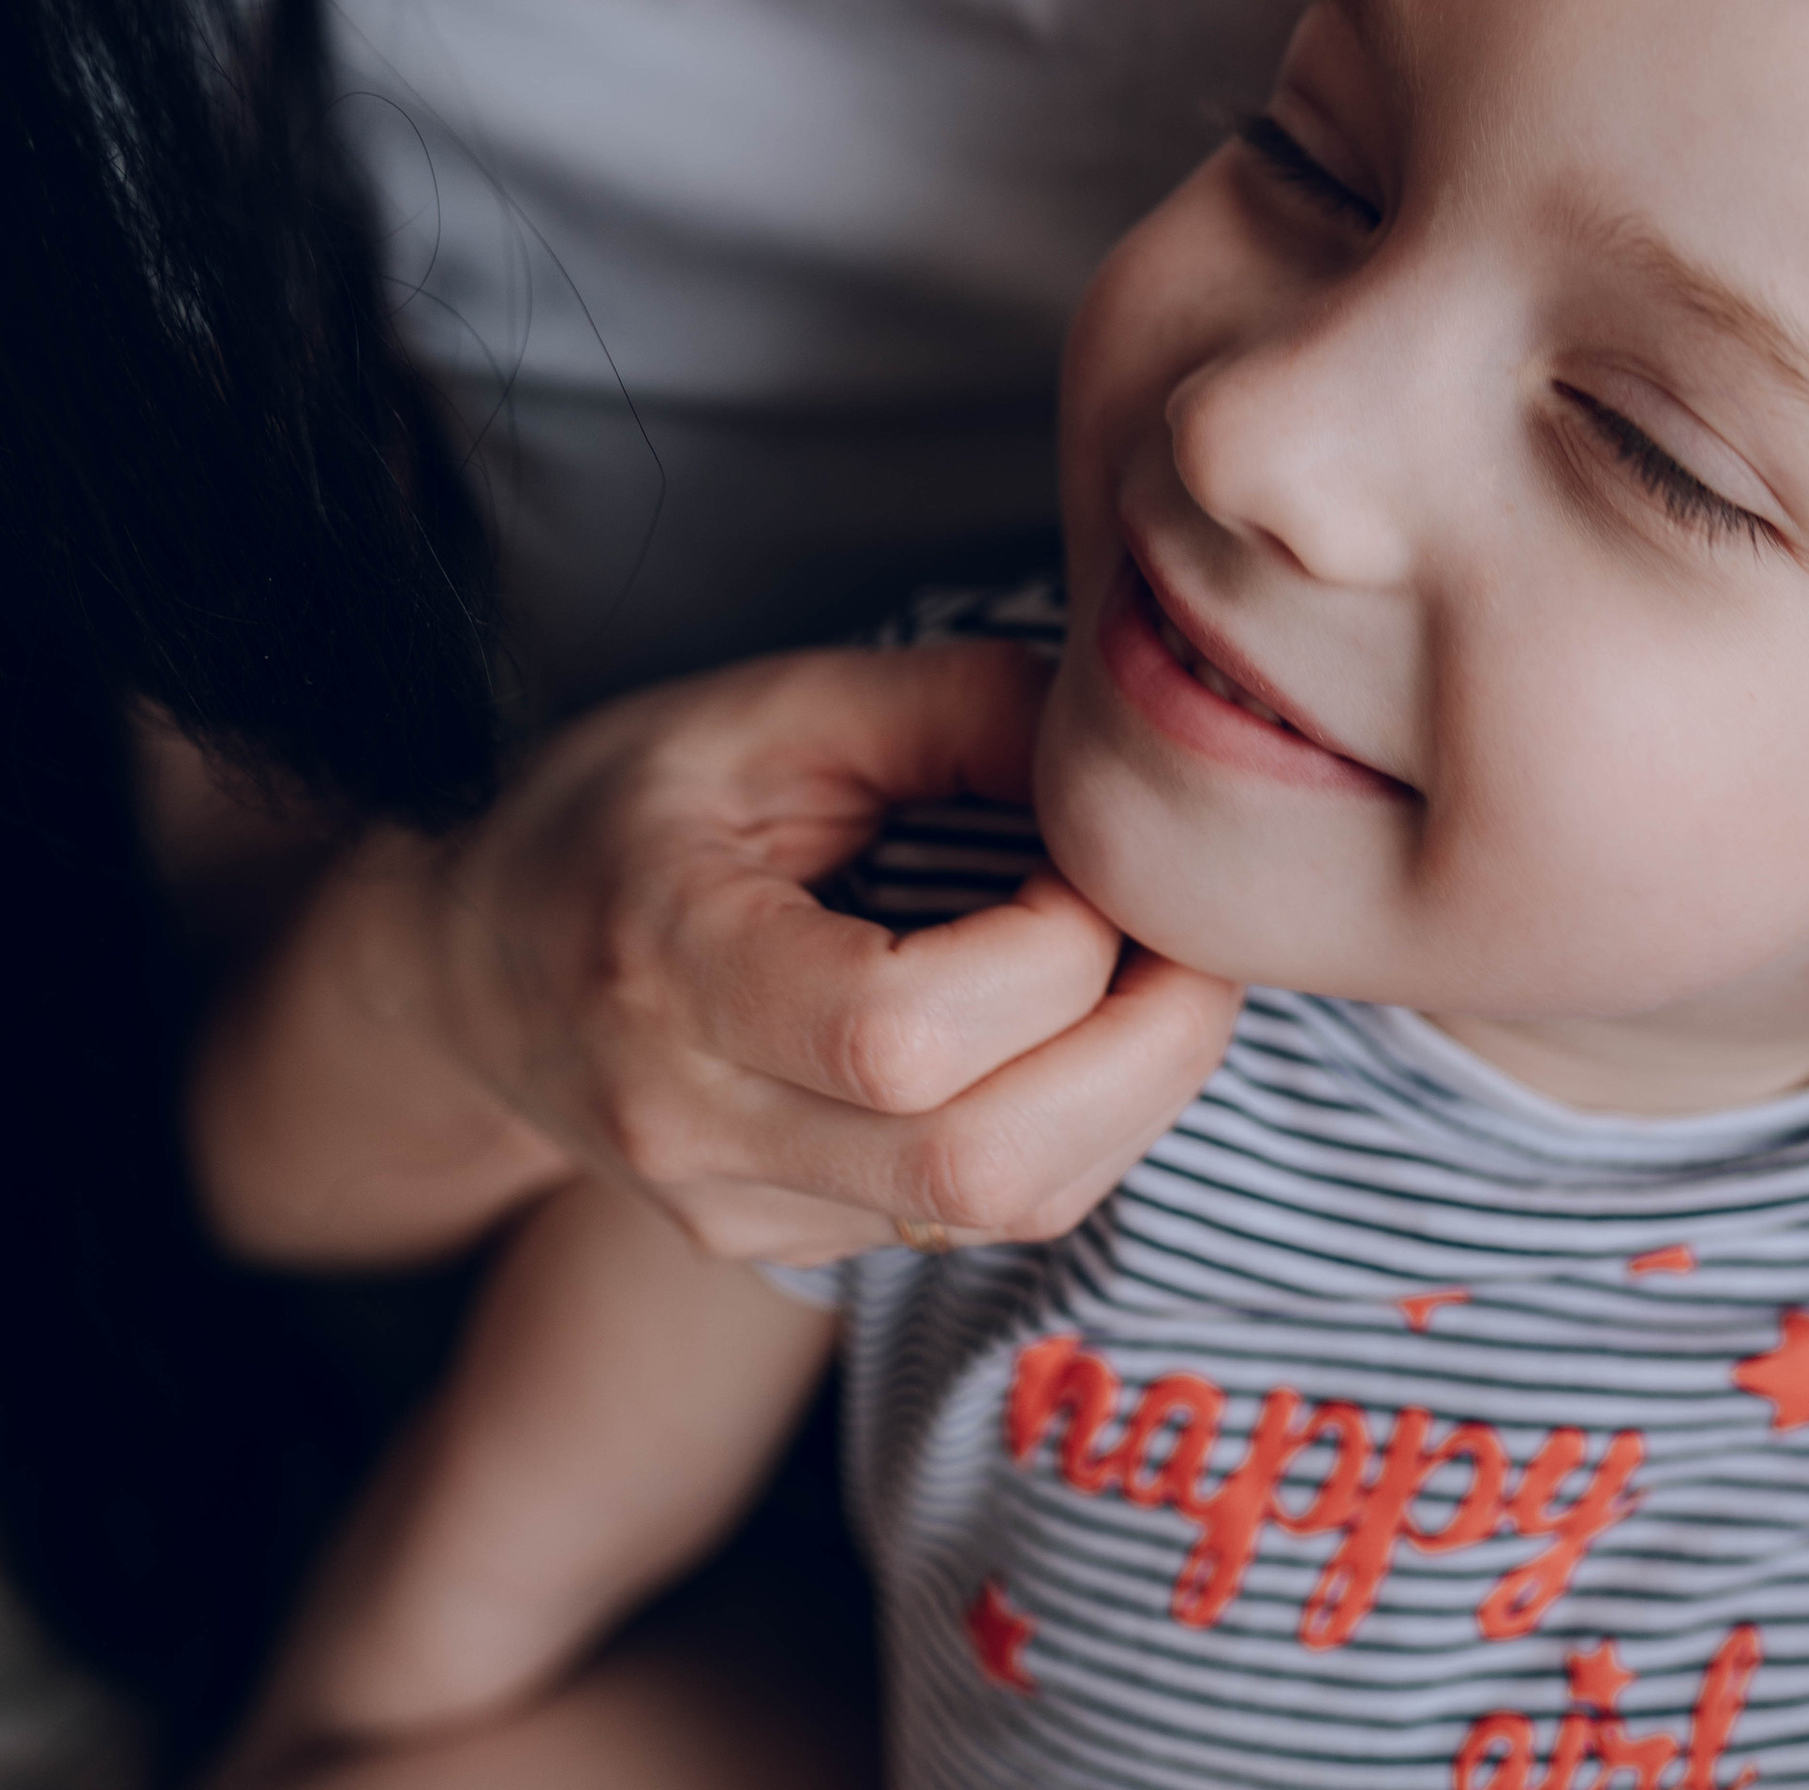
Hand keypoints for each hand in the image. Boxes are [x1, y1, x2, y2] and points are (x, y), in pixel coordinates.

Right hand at [198, 639, 1238, 1269]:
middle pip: (982, 1164)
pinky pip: (980, 1219)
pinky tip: (1075, 1027)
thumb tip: (1116, 757)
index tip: (1091, 861)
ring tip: (1152, 970)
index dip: (1056, 952)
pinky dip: (1075, 1125)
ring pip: (1004, 1211)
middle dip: (1149, 1047)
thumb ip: (955, 709)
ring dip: (1133, 1093)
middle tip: (1192, 935)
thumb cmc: (624, 809)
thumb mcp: (769, 705)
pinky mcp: (786, 1249)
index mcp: (668, 967)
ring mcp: (737, 1214)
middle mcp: (694, 1127)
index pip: (903, 1034)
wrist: (470, 963)